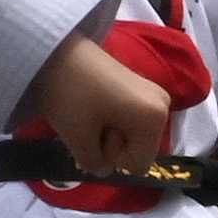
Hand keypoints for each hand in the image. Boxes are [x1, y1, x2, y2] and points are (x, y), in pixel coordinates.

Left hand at [22, 32, 174, 175]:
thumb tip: (103, 168)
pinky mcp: (138, 86)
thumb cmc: (69, 95)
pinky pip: (128, 119)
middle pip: (137, 150)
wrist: (55, 49)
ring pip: (130, 135)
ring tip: (87, 111)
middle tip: (88, 121)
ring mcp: (152, 93)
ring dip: (107, 132)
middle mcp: (162, 105)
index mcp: (154, 119)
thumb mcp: (78, 139)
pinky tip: (91, 105)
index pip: (137, 166)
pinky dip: (109, 119)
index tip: (94, 134)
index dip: (112, 159)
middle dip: (110, 145)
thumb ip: (95, 163)